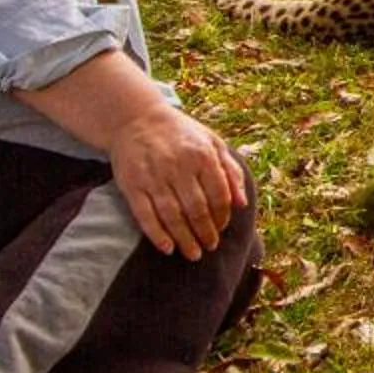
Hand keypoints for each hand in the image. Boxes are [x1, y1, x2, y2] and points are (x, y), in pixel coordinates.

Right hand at [110, 105, 247, 258]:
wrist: (136, 119)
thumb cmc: (181, 133)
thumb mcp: (212, 142)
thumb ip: (230, 171)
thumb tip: (242, 203)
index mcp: (202, 155)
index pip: (218, 195)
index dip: (222, 216)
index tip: (222, 229)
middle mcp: (178, 165)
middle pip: (196, 209)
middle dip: (205, 233)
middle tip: (209, 247)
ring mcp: (153, 176)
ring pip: (172, 216)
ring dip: (184, 239)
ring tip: (193, 254)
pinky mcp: (132, 184)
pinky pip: (145, 215)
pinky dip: (157, 234)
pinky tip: (167, 248)